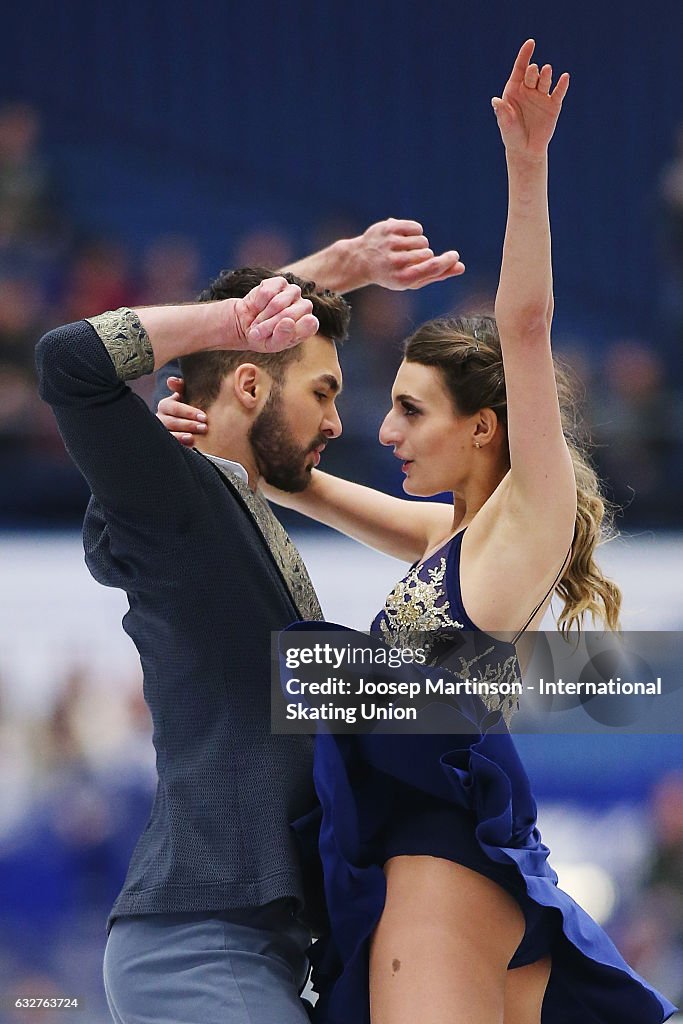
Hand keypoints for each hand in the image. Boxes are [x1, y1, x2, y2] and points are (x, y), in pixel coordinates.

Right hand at [157, 377, 205, 446]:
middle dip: (189, 425)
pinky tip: (189, 446)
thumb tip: (171, 380)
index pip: (174, 408)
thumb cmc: (188, 407)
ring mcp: (162, 432)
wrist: (189, 423)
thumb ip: (181, 387)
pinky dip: (179, 445)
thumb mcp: (185, 396)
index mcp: (165, 405)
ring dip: (182, 436)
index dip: (189, 412)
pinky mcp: (165, 443)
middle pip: (172, 422)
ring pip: (169, 434)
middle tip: (204, 427)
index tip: (203, 417)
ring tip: (193, 438)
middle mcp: (160, 418)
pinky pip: (170, 445)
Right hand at [228, 276, 319, 350]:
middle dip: (270, 325)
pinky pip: (267, 292)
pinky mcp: (280, 282)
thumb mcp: (271, 345)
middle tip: (260, 332)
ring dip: (263, 315)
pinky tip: (258, 307)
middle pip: (290, 315)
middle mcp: (305, 307)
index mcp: (308, 325)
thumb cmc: (263, 338)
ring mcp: (294, 292)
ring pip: (278, 303)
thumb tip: (288, 322)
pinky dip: (259, 303)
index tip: (280, 334)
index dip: (294, 330)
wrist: (246, 324)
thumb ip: (281, 338)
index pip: (310, 325)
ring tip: (259, 321)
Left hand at [354, 218, 464, 289]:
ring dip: (419, 244)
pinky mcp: (389, 228)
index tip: (454, 256)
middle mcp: (394, 262)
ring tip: (404, 251)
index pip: (432, 267)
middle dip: (426, 255)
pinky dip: (415, 232)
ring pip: (422, 240)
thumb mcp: (413, 280)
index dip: (447, 261)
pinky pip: (416, 228)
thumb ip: (437, 275)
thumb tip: (461, 267)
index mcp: (401, 279)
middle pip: (428, 253)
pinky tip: (403, 239)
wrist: (362, 260)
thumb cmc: (393, 273)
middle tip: (410, 261)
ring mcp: (390, 243)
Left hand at [491, 40, 569, 159]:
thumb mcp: (505, 124)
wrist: (526, 149)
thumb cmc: (512, 135)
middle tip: (533, 71)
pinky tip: (564, 78)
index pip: (520, 68)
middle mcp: (529, 89)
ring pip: (545, 80)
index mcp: (514, 89)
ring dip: (545, 75)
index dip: (525, 55)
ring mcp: (542, 96)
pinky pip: (558, 93)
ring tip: (546, 70)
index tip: (531, 43)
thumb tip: (495, 101)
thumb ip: (502, 113)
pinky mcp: (553, 105)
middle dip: (533, 71)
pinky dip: (562, 85)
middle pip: (532, 74)